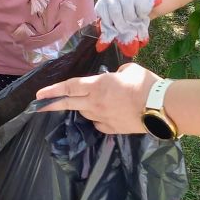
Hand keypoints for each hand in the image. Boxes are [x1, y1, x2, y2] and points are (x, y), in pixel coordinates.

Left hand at [34, 62, 158, 134]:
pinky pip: (98, 123)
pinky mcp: (112, 129)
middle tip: (38, 106)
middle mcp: (95, 102)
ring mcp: (102, 118)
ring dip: (83, 107)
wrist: (161, 108)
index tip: (38, 95)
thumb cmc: (146, 84)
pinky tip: (105, 115)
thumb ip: (116, 73)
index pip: (69, 87)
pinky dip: (97, 118)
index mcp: (98, 85)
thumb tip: (116, 77)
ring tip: (92, 101)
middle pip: (69, 103)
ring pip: (85, 112)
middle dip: (51, 104)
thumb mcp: (129, 70)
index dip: (52, 90)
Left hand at [95, 0, 163, 55]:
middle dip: (120, 27)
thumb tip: (106, 33)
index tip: (111, 33)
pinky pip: (140, 12)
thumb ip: (110, 9)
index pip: (102, 15)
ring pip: (128, 17)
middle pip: (115, 18)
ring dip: (132, 20)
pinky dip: (142, 14)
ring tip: (135, 18)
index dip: (106, 26)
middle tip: (125, 30)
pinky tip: (142, 10)